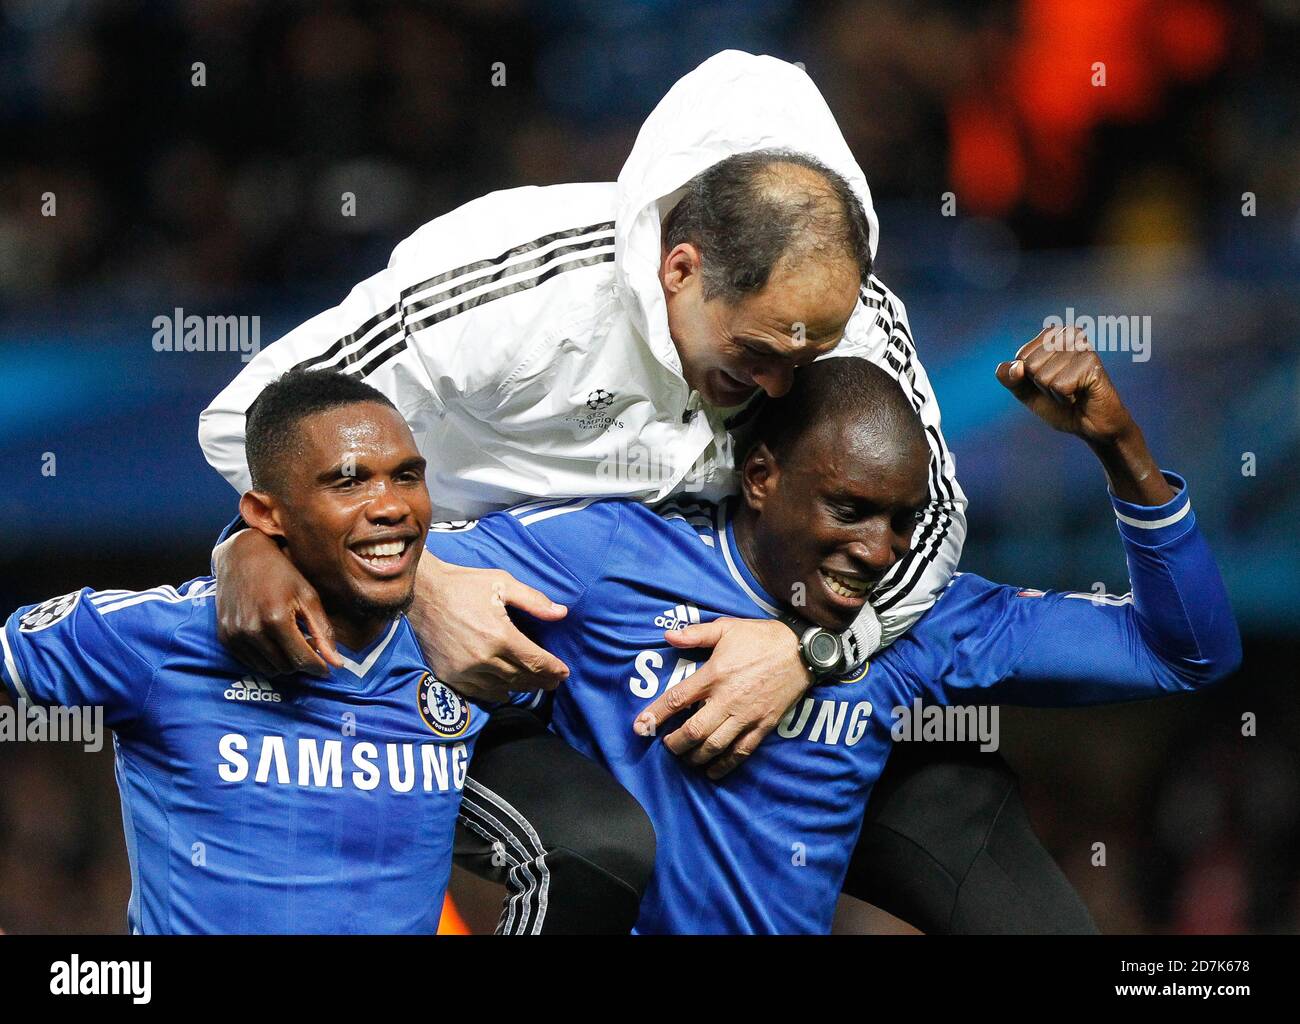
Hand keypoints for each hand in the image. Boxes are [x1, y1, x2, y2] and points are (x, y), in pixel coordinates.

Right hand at [215, 529, 342, 677]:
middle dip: (301, 661)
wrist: (241, 556)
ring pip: (268, 669)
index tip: (327, 667)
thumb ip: (323, 632)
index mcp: (276, 619)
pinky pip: (250, 663)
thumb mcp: (308, 596)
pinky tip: (273, 640)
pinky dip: (266, 659)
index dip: (318, 667)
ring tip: (291, 641)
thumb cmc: (280, 573)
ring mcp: (235, 635)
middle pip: (285, 667)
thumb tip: (337, 663)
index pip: (301, 660)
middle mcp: (252, 630)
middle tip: (309, 644)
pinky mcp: (225, 637)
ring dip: (284, 662)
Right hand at [406, 555, 569, 702]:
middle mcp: (483, 657)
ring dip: (521, 688)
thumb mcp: (503, 583)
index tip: (564, 672)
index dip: (553, 669)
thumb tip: (561, 613)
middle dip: (542, 680)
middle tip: (554, 681)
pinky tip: (506, 691)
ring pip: (502, 688)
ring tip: (535, 685)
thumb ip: (534, 601)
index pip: (536, 661)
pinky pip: (479, 692)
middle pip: (522, 677)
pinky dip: (496, 693)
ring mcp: (464, 670)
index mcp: (499, 635)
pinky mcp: (449, 675)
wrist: (422, 592)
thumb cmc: (464, 585)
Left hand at [632, 617, 810, 779]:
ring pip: (715, 746)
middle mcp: (728, 699)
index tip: (640, 727)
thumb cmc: (761, 637)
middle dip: (674, 743)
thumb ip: (695, 634)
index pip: (677, 699)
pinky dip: (724, 766)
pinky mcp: (763, 726)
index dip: (655, 715)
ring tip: (685, 757)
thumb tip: (667, 635)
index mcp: (714, 674)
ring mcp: (746, 715)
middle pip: (694, 731)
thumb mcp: (727, 627)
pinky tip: (712, 770)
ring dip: (694, 757)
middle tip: (666, 745)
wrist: (802, 651)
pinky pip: (741, 752)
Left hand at [997, 326, 1172, 504]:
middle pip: (1029, 365)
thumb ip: (1011, 378)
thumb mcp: (1027, 392)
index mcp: (1052, 335)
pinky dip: (1065, 398)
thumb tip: (1014, 367)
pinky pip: (1059, 386)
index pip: (1020, 357)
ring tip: (1073, 392)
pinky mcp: (1091, 363)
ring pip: (1043, 376)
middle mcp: (1068, 334)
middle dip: (1041, 386)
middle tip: (1063, 389)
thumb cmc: (1061, 405)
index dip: (1029, 378)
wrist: (1090, 425)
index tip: (1050, 383)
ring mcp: (1081, 346)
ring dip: (1054, 393)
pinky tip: (1080, 395)